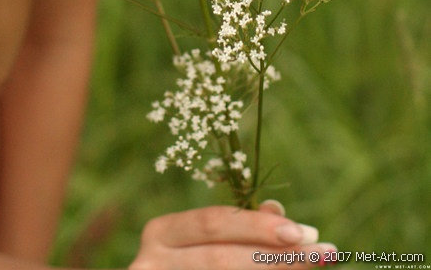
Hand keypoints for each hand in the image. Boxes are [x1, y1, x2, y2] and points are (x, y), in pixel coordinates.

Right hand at [129, 201, 336, 268]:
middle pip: (221, 259)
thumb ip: (240, 228)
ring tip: (315, 267)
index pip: (213, 223)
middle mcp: (152, 261)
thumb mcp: (206, 243)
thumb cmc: (188, 265)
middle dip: (276, 257)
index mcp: (162, 232)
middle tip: (323, 253)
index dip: (257, 226)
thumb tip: (279, 211)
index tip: (304, 232)